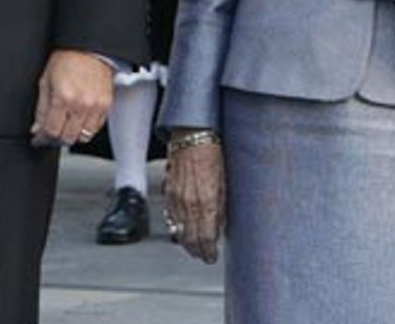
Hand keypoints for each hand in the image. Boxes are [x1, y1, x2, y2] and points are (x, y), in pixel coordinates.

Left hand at [29, 49, 112, 147]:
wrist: (89, 48)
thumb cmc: (67, 59)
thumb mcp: (46, 80)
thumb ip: (41, 108)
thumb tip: (37, 128)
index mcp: (63, 97)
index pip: (51, 130)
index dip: (41, 138)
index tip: (38, 139)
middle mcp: (81, 105)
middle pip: (66, 138)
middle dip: (55, 138)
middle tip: (51, 132)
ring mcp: (95, 107)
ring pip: (82, 137)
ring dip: (72, 135)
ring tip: (65, 126)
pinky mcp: (106, 106)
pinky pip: (95, 128)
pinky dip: (86, 129)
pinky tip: (79, 120)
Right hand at [165, 136, 226, 262]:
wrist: (192, 138)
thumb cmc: (213, 156)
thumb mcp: (225, 184)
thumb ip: (221, 209)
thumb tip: (219, 227)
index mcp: (207, 204)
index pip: (205, 238)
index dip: (208, 252)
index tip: (211, 257)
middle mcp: (190, 204)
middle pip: (190, 239)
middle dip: (197, 251)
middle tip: (203, 256)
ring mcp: (177, 200)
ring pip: (178, 231)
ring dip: (186, 242)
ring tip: (193, 248)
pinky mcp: (169, 193)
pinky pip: (171, 217)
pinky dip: (176, 228)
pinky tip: (181, 231)